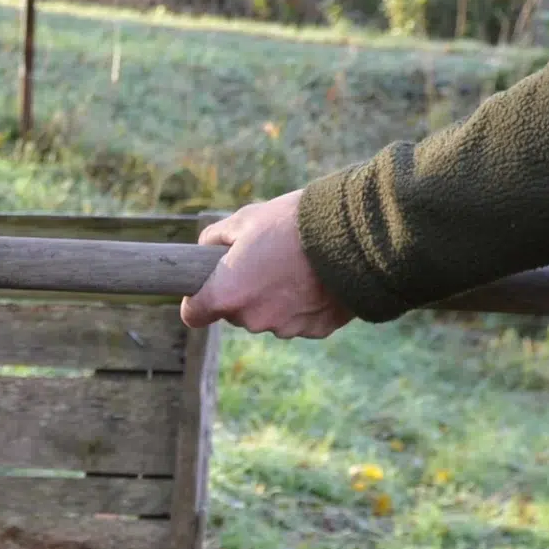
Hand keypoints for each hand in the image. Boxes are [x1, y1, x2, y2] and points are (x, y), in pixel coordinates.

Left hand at [181, 191, 353, 338]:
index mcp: (227, 294)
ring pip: (270, 316)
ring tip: (298, 264)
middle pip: (236, 312)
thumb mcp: (246, 219)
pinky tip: (318, 278)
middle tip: (266, 260)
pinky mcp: (316, 330)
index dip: (197, 300)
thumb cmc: (293, 223)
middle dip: (245, 291)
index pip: (193, 314)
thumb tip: (207, 248)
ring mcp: (286, 329)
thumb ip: (215, 238)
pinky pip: (302, 319)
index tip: (206, 288)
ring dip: (277, 298)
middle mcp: (252, 320)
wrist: (355, 234)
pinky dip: (306, 304)